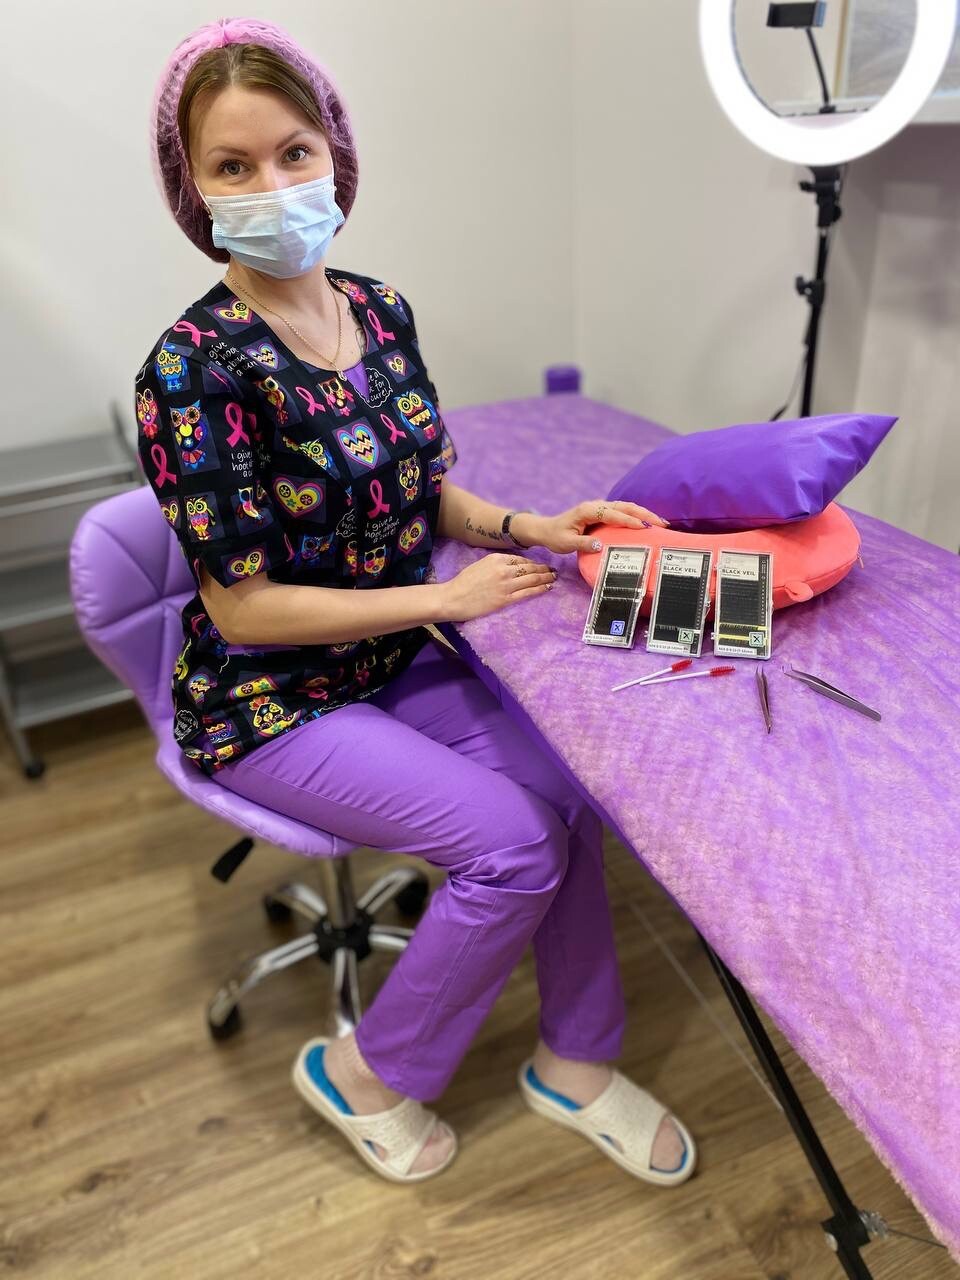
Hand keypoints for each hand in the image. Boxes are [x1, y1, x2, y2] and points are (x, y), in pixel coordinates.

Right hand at [440, 552, 557, 621]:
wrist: (453, 598)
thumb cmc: (463, 582)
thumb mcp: (480, 565)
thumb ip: (496, 564)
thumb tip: (512, 566)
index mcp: (496, 558)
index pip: (521, 559)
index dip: (534, 562)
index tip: (541, 565)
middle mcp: (503, 569)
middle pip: (530, 568)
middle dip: (544, 569)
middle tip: (553, 570)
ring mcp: (506, 585)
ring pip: (532, 579)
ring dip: (546, 578)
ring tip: (554, 578)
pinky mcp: (505, 599)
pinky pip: (527, 592)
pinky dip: (540, 589)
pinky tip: (547, 588)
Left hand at [517, 501, 669, 554]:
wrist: (547, 529)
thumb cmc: (556, 536)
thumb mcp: (567, 543)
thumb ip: (583, 544)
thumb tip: (600, 545)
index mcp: (588, 511)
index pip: (613, 514)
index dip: (629, 521)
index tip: (644, 527)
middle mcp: (596, 505)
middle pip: (625, 506)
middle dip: (644, 514)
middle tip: (662, 523)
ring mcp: (599, 507)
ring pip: (626, 507)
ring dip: (643, 513)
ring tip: (660, 522)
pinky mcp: (602, 511)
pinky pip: (622, 511)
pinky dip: (636, 515)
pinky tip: (646, 522)